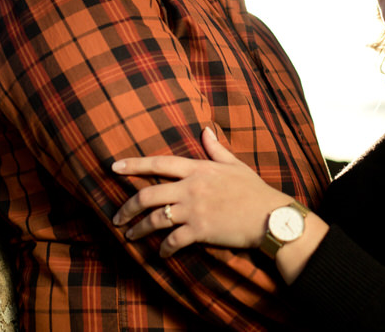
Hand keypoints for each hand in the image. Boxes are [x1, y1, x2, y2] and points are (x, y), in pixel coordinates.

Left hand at [112, 126, 291, 256]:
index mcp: (198, 169)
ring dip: (139, 230)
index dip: (133, 165)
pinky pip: (173, 241)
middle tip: (116, 218)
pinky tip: (160, 254)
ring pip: (155, 220)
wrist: (270, 216)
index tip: (113, 167)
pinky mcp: (200, 231)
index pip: (159, 163)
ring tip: (130, 236)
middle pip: (148, 195)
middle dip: (126, 208)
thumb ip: (216, 148)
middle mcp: (191, 188)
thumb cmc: (254, 190)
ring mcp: (194, 210)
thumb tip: (205, 130)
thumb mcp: (235, 164)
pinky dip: (163, 249)